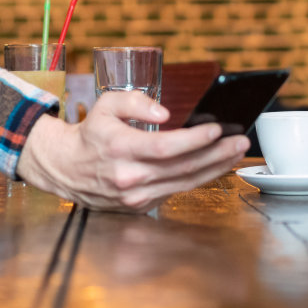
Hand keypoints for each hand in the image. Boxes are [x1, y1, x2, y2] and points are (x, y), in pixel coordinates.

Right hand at [15, 91, 249, 212]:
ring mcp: (135, 196)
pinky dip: (198, 178)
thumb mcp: (106, 104)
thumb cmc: (91, 133)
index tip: (217, 129)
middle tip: (240, 141)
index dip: (195, 140)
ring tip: (235, 153)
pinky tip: (213, 166)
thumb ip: (135, 102)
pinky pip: (176, 191)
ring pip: (184, 183)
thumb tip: (165, 113)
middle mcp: (129, 177)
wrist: (67, 168)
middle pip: (183, 167)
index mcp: (120, 149)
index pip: (165, 147)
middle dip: (217, 154)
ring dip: (215, 168)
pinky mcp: (140, 206)